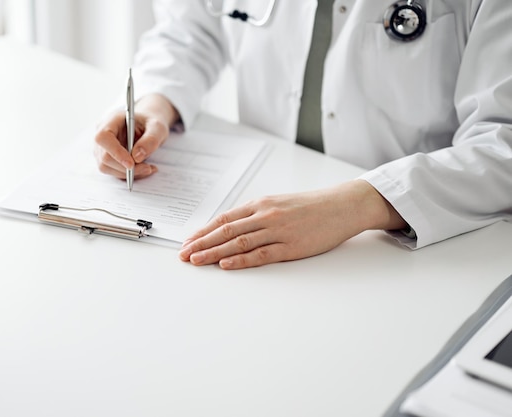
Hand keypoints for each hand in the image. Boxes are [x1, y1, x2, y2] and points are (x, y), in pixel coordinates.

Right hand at [94, 94, 179, 179]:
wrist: (147, 126)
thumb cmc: (150, 123)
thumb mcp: (157, 127)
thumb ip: (150, 139)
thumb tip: (137, 157)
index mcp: (111, 120)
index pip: (103, 137)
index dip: (115, 152)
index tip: (131, 164)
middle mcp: (102, 134)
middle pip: (104, 157)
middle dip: (125, 167)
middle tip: (147, 168)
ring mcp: (102, 148)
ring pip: (107, 167)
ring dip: (128, 173)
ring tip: (148, 168)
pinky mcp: (106, 159)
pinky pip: (113, 172)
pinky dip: (129, 174)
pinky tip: (143, 169)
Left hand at [178, 180, 406, 268]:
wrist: (341, 206)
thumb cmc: (310, 206)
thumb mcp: (279, 203)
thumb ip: (256, 215)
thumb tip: (231, 228)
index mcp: (261, 204)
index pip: (224, 219)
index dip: (203, 231)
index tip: (187, 241)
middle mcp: (265, 215)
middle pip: (226, 231)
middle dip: (201, 243)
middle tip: (183, 254)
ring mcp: (278, 231)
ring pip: (238, 242)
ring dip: (214, 252)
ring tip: (196, 260)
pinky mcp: (291, 246)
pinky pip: (261, 254)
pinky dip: (241, 260)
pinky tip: (225, 264)